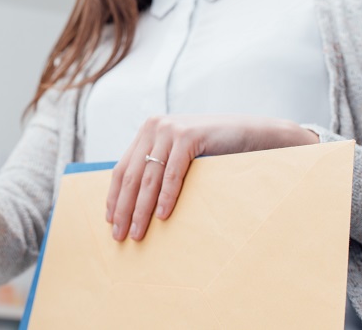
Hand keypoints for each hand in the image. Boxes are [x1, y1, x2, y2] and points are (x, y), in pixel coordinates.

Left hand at [106, 115, 318, 241]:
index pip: (122, 168)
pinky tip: (162, 216)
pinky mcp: (188, 135)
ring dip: (141, 209)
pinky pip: (172, 173)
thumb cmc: (214, 150)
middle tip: (119, 234)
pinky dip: (166, 197)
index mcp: (147, 131)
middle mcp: (154, 127)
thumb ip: (157, 165)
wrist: (251, 134)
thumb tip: (132, 202)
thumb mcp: (178, 154)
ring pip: (149, 177)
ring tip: (137, 232)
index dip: (114, 196)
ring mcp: (170, 129)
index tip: (110, 220)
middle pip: (131, 175)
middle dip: (123, 208)